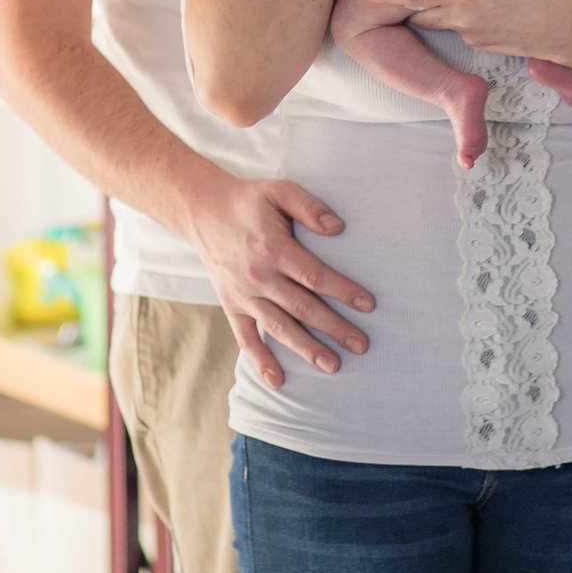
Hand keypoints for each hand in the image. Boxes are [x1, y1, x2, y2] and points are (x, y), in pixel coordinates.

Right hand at [175, 162, 375, 388]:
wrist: (203, 212)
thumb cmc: (249, 201)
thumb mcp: (279, 190)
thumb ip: (309, 206)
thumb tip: (339, 227)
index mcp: (274, 248)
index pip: (314, 275)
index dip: (343, 291)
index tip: (369, 305)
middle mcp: (259, 276)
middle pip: (303, 308)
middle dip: (334, 328)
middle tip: (362, 345)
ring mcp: (244, 295)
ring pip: (279, 328)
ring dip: (306, 349)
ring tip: (333, 366)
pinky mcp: (232, 306)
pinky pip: (246, 339)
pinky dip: (261, 361)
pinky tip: (278, 381)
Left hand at [357, 0, 571, 60]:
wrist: (565, 29)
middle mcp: (462, 18)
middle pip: (421, 11)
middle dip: (411, 1)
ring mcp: (472, 36)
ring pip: (440, 22)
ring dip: (436, 8)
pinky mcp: (483, 46)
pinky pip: (461, 30)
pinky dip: (459, 17)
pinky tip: (478, 4)